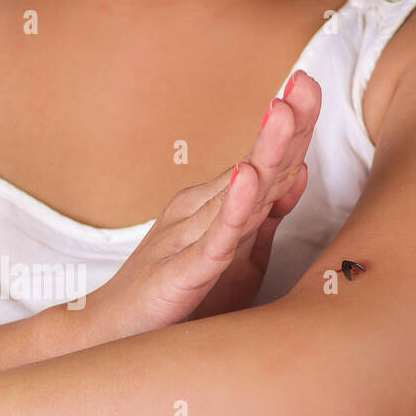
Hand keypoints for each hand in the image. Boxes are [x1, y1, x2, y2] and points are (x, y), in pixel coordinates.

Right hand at [84, 69, 318, 340]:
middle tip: (305, 81)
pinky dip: (232, 207)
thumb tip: (298, 170)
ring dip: (262, 151)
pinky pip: (213, 239)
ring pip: (237, 194)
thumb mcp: (230, 256)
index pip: (261, 163)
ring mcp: (187, 240)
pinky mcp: (180, 274)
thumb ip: (261, 217)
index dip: (292, 128)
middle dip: (283, 126)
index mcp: (212, 209)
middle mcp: (198, 214)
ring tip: (283, 110)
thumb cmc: (170, 299)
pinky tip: (246, 176)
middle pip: (253, 167)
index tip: (310, 84)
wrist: (106, 334)